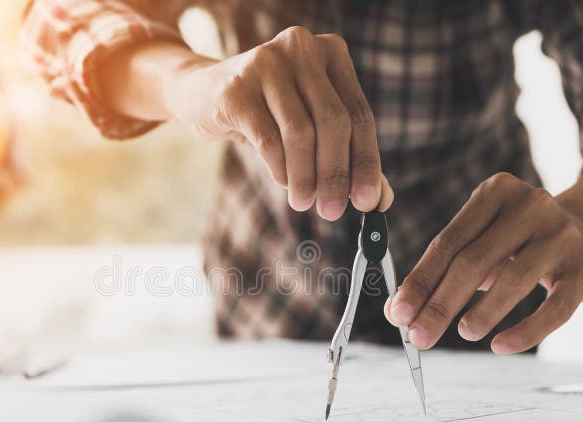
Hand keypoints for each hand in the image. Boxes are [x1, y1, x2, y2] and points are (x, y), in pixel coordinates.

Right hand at [171, 26, 392, 218]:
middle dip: (336, 174)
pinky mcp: (237, 88)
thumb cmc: (266, 112)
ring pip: (301, 133)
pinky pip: (268, 139)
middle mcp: (302, 49)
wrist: (201, 94)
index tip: (368, 202)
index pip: (360, 114)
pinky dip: (280, 169)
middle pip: (334, 122)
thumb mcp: (309, 126)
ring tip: (305, 202)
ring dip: (306, 177)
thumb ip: (346, 156)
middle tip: (333, 210)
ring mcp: (267, 63)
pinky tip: (283, 182)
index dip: (367, 162)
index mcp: (331, 53)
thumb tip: (381, 199)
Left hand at [385, 172, 582, 353]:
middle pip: (474, 261)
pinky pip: (554, 308)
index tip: (399, 313)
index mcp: (495, 192)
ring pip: (514, 280)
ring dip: (482, 313)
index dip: (420, 281)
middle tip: (420, 336)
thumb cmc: (516, 241)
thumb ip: (438, 273)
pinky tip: (500, 346)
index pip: (447, 242)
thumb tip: (396, 312)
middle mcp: (530, 206)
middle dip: (441, 304)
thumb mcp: (478, 243)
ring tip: (463, 334)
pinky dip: (525, 332)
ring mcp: (561, 235)